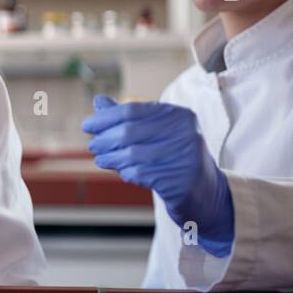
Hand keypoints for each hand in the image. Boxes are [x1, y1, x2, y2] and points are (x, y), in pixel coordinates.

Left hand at [82, 95, 233, 255]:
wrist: (205, 192)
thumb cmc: (173, 157)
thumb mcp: (155, 133)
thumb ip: (128, 118)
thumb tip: (99, 101)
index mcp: (179, 115)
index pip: (133, 110)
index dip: (105, 118)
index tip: (87, 126)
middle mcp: (185, 133)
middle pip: (129, 131)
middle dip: (105, 139)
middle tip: (93, 146)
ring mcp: (185, 157)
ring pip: (132, 154)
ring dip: (110, 157)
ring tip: (101, 159)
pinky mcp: (180, 181)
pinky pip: (140, 173)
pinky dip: (126, 172)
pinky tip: (123, 172)